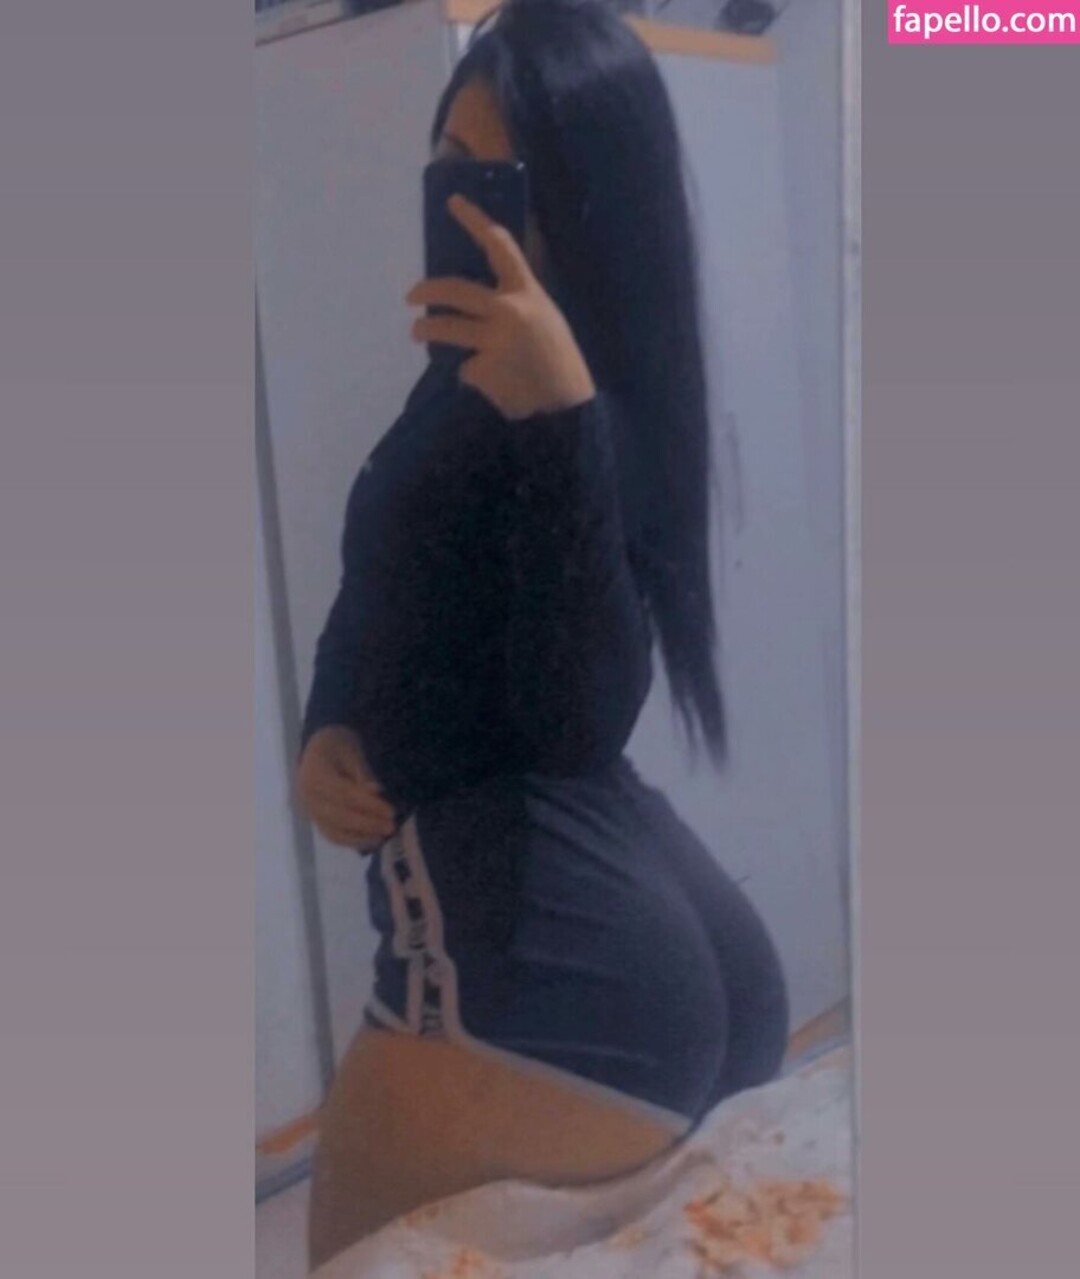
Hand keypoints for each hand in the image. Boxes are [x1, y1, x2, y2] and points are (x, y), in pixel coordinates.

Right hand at [296, 726, 396, 851]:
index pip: (344, 793)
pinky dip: (353, 841)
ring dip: (362, 836)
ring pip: (335, 830)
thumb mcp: (352, 750)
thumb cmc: (339, 747)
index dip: (368, 804)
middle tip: (391, 826)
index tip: (390, 811)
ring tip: (384, 835)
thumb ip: (362, 772)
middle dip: (368, 823)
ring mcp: (309, 811)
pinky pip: (333, 836)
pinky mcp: (315, 821)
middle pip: (339, 815)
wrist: (319, 750)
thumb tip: (375, 791)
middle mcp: (307, 796)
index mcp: (314, 773)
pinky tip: (372, 839)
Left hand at [406, 194, 595, 420]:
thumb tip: (477, 297)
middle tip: (411, 295)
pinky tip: (490, 383)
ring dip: (425, 329)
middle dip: (426, 290)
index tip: (453, 202)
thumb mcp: (546, 318)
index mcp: (528, 293)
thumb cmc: (558, 360)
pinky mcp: (482, 370)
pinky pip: (464, 366)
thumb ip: (517, 302)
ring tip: (417, 332)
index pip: (499, 245)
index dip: (474, 220)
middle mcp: (508, 311)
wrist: (566, 407)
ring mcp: (493, 342)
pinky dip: (471, 373)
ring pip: (445, 328)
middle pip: (455, 290)